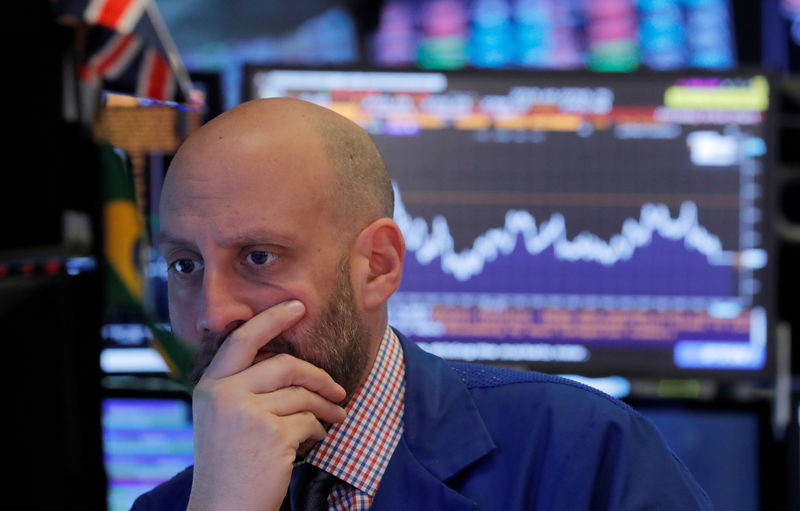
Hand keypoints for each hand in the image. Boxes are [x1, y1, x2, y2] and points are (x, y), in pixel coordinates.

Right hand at [186, 300, 346, 510]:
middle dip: (318, 376)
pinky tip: (316, 440)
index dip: (272, 318)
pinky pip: (309, 421)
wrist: (223, 509)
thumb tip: (288, 363)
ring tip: (335, 419)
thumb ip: (242, 387)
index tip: (297, 306)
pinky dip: (319, 431)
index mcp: (210, 386)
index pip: (243, 339)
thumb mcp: (221, 418)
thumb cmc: (228, 464)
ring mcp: (247, 414)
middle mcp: (224, 394)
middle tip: (338, 390)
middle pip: (285, 365)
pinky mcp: (271, 435)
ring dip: (325, 409)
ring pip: (303, 395)